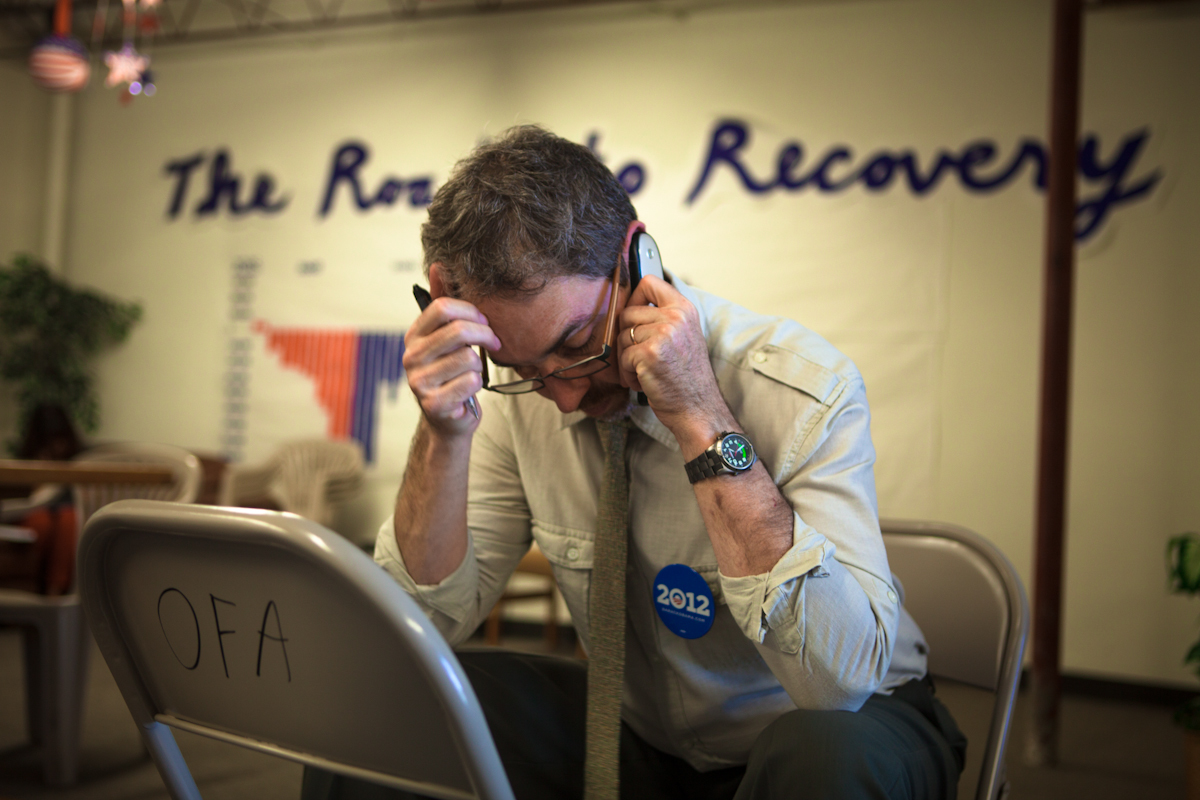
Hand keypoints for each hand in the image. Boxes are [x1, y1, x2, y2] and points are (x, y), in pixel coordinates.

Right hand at [402, 297, 499, 436]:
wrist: (447, 419)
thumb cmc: (452, 376)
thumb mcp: (447, 342)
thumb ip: (448, 315)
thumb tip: (443, 272)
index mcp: (414, 337)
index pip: (442, 307)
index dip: (470, 311)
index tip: (484, 322)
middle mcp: (411, 357)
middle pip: (458, 330)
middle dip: (485, 334)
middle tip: (494, 343)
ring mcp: (420, 381)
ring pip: (468, 358)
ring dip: (479, 365)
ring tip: (472, 372)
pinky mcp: (434, 403)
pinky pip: (471, 381)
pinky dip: (478, 384)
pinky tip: (468, 390)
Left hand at [617, 276, 733, 454]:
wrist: (698, 409)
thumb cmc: (687, 378)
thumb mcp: (684, 336)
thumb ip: (664, 317)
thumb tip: (630, 305)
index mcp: (684, 309)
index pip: (649, 282)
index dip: (634, 298)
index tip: (635, 318)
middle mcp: (675, 317)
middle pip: (627, 313)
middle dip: (627, 338)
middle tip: (643, 358)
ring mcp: (663, 334)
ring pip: (622, 337)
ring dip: (628, 359)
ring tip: (647, 372)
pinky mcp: (649, 354)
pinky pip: (622, 357)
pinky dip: (628, 374)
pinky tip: (645, 382)